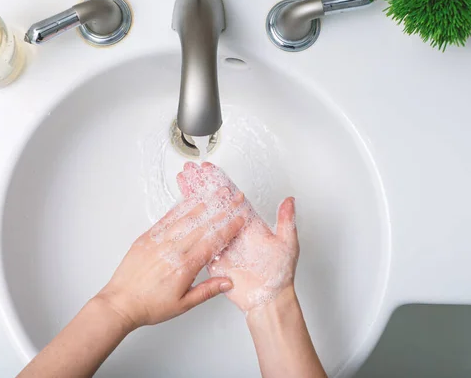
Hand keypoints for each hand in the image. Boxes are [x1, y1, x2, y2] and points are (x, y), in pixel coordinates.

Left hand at [96, 185, 246, 328]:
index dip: (228, 228)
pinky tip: (188, 201)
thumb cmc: (149, 306)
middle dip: (221, 210)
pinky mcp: (146, 238)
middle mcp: (172, 250)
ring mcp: (158, 241)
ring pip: (185, 218)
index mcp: (184, 266)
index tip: (240, 217)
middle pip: (202, 225)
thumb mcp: (183, 304)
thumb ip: (207, 291)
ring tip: (216, 193)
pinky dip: (179, 209)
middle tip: (235, 197)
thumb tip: (228, 282)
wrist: (120, 303)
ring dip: (203, 204)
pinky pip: (166, 220)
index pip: (212, 242)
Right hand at [177, 162, 298, 311]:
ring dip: (192, 198)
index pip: (231, 197)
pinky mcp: (212, 257)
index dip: (219, 182)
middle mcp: (233, 230)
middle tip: (190, 170)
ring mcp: (222, 242)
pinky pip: (199, 238)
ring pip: (204, 216)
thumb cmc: (279, 275)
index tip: (209, 169)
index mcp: (249, 224)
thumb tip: (290, 200)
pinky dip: (189, 224)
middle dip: (201, 185)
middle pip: (214, 202)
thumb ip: (285, 222)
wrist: (268, 300)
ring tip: (182, 181)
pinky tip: (180, 210)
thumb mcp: (287, 245)